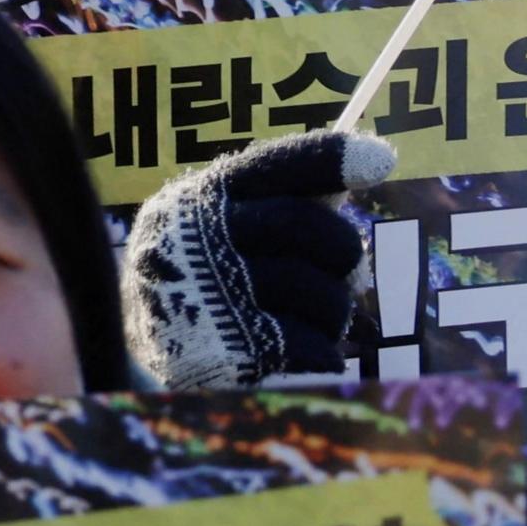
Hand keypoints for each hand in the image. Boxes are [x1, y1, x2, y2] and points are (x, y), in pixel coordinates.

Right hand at [122, 127, 379, 389]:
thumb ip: (285, 198)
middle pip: (301, 225)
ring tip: (318, 317)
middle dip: (342, 248)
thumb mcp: (226, 229)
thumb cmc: (210, 281)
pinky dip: (324, 352)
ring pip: (319, 293)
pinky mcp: (227, 360)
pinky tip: (308, 354)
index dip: (328, 160)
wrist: (145, 365)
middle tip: (351, 268)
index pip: (271, 166)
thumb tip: (368, 164)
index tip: (382, 161)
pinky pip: (313, 348)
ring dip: (335, 308)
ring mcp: (208, 303)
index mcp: (196, 203)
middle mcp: (193, 245)